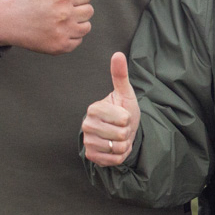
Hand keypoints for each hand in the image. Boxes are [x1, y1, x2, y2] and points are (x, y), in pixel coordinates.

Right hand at [0, 0, 93, 53]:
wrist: (8, 22)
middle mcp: (64, 15)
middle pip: (88, 10)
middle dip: (76, 8)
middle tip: (59, 8)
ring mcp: (63, 32)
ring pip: (86, 26)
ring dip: (76, 23)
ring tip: (59, 19)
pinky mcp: (60, 47)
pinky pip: (78, 41)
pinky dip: (70, 37)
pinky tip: (56, 30)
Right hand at [82, 52, 139, 166]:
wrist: (122, 131)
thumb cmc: (124, 110)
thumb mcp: (126, 93)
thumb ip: (120, 75)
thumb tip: (118, 54)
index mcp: (94, 108)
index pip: (122, 118)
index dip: (128, 118)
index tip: (123, 115)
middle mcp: (87, 125)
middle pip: (120, 134)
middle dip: (127, 132)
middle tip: (122, 128)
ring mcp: (88, 141)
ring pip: (118, 147)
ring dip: (124, 144)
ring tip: (119, 137)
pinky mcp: (91, 156)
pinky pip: (114, 159)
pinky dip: (120, 155)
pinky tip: (116, 147)